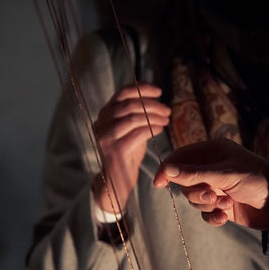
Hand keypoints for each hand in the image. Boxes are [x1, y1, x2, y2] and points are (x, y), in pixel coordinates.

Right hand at [93, 83, 169, 213]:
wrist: (117, 181)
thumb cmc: (127, 154)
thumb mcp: (131, 129)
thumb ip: (136, 114)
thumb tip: (154, 99)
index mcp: (104, 114)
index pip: (122, 93)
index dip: (142, 89)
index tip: (159, 92)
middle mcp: (101, 123)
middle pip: (130, 105)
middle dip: (152, 105)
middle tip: (167, 110)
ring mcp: (105, 137)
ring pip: (133, 118)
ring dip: (154, 116)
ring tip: (166, 120)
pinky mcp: (114, 150)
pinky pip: (136, 134)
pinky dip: (151, 128)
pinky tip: (159, 129)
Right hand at [153, 138, 268, 229]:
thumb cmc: (257, 180)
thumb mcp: (224, 174)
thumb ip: (194, 174)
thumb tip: (167, 170)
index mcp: (213, 151)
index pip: (181, 158)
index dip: (168, 170)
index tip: (158, 184)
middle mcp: (213, 168)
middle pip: (185, 182)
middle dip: (196, 192)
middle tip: (212, 195)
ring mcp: (217, 188)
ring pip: (194, 200)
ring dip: (207, 204)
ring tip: (226, 203)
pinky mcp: (222, 206)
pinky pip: (205, 214)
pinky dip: (212, 217)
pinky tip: (224, 216)